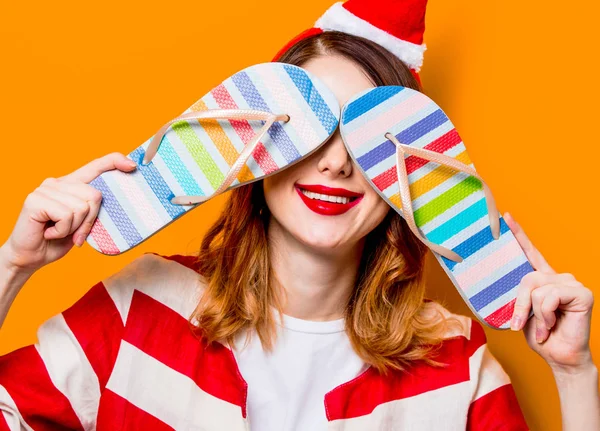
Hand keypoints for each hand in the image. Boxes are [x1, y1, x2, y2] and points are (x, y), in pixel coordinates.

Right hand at [1, 153, 136, 274]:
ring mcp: (45, 189)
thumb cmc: (58, 240)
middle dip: (90, 220)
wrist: (30, 257)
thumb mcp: (82, 223)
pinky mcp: (35, 199)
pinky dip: (63, 230)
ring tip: (59, 231)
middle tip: (74, 233)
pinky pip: (67, 215)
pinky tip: (50, 232)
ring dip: (74, 228)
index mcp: (71, 184)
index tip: (132, 165)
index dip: (114, 162)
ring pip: (81, 207)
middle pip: (94, 195)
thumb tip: (119, 204)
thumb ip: (93, 210)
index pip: (96, 165)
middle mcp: (58, 182)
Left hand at [506, 212, 594, 372]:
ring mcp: (570, 282)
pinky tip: (553, 324)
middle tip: (521, 324)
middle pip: (526, 278)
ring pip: (536, 288)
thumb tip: (502, 285)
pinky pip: (549, 297)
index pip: (529, 252)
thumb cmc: (540, 335)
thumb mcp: (521, 312)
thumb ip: (517, 295)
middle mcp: (557, 276)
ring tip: (544, 326)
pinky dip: (546, 315)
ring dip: (534, 313)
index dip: (518, 234)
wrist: (559, 356)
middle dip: (520, 304)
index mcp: (542, 279)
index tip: (505, 216)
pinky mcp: (582, 293)